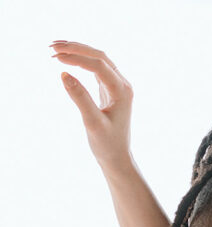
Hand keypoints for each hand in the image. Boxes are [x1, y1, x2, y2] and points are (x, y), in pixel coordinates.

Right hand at [49, 41, 132, 172]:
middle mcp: (122, 85)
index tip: (56, 58)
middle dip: (76, 49)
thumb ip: (80, 98)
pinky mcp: (109, 90)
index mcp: (122, 92)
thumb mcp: (92, 123)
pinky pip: (95, 69)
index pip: (99, 65)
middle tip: (52, 46)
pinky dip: (81, 61)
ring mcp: (116, 87)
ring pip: (97, 60)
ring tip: (56, 48)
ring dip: (78, 52)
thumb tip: (63, 74)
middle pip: (99, 56)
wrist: (117, 159)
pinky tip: (67, 58)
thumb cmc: (108, 145)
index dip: (77, 58)